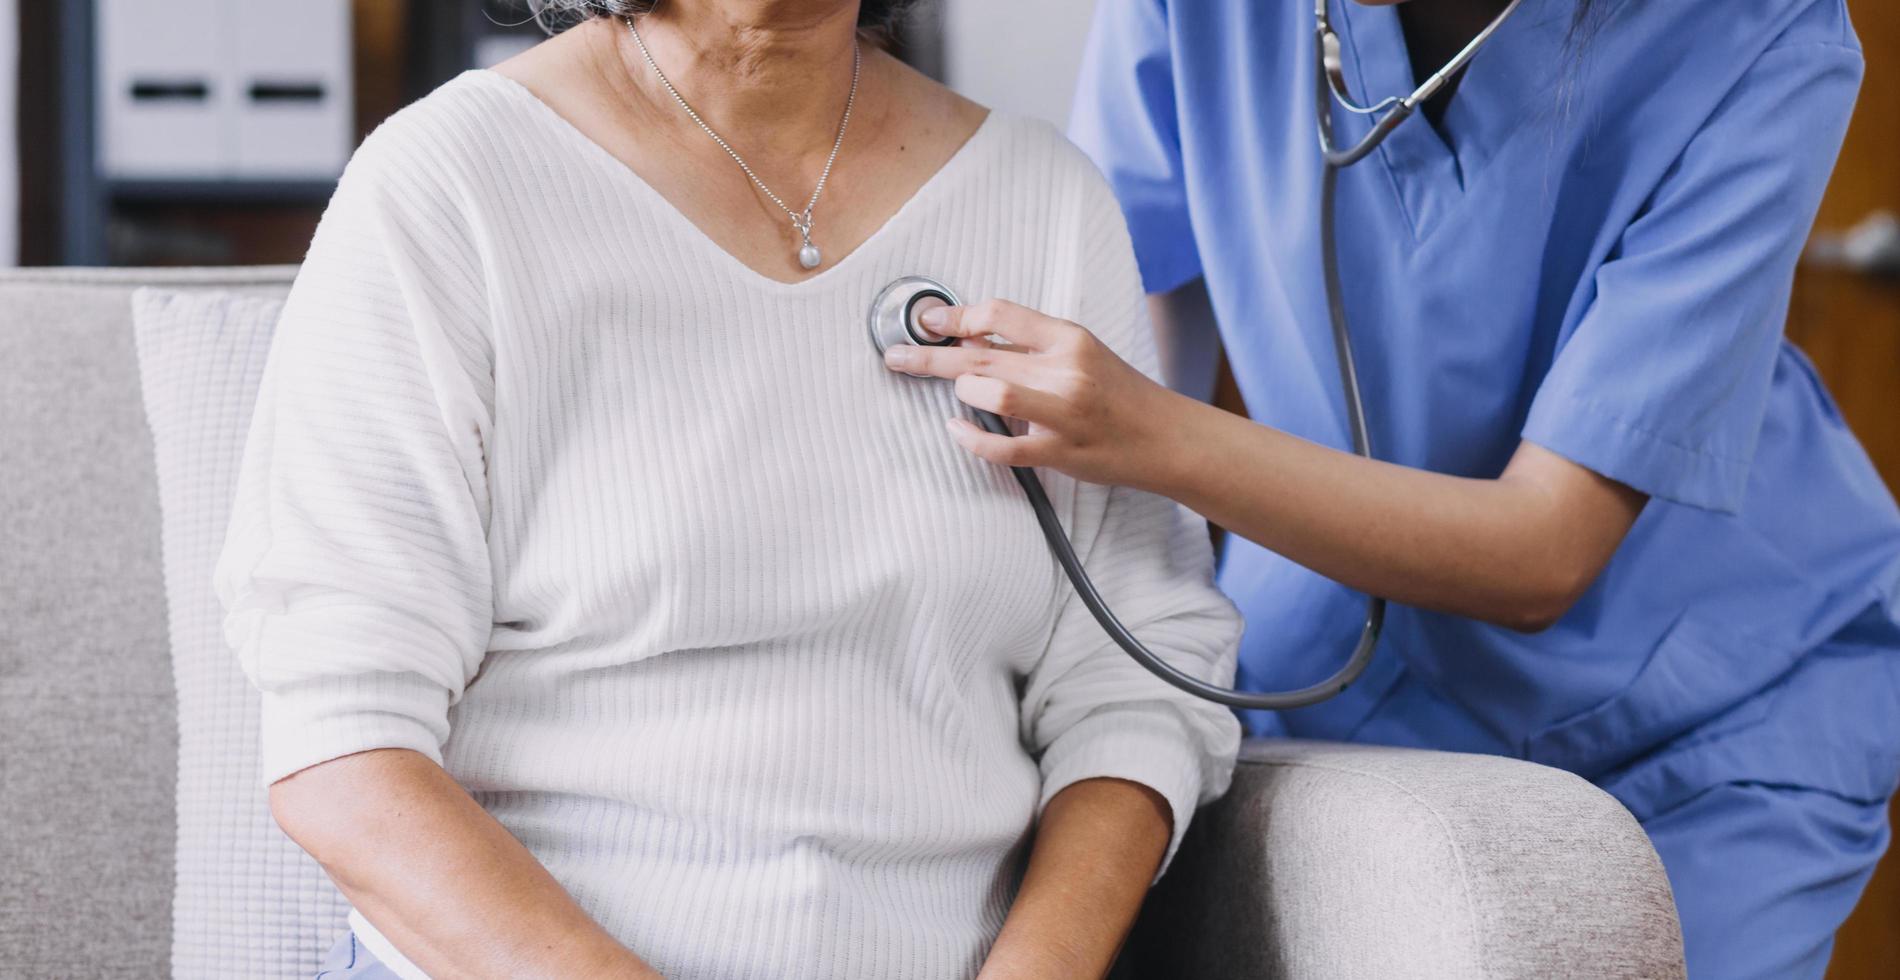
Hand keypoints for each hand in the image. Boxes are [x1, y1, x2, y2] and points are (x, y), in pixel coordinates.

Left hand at [879, 299, 1187, 491]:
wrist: (1163, 436)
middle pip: (982, 357)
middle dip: (930, 357)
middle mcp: (1066, 371)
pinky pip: (1002, 447)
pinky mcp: (1060, 453)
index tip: (928, 322)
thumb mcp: (1081, 352)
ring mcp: (1063, 414)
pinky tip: (957, 429)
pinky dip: (972, 439)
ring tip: (957, 395)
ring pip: (993, 395)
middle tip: (897, 356)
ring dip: (963, 394)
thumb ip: (1029, 345)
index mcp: (1070, 338)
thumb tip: (969, 338)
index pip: (1000, 314)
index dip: (955, 316)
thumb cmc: (1118, 394)